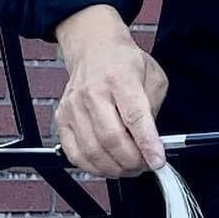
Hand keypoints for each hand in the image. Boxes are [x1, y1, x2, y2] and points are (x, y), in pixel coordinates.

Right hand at [53, 4, 168, 176]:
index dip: (147, 143)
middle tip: (145, 165)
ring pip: (93, 150)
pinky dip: (94, 167)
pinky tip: (108, 165)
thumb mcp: (153, 77)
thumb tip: (152, 143)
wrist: (93, 49)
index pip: (134, 116)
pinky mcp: (61, 119)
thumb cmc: (125, 64)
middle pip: (111, 138)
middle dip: (132, 161)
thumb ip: (154, 109)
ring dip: (115, 168)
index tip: (157, 161)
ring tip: (130, 167)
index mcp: (120, 78)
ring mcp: (73, 107)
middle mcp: (93, 92)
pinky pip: (75, 154)